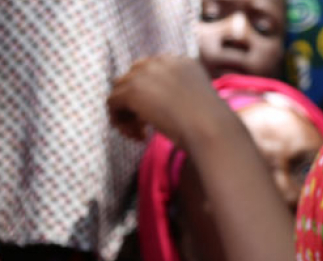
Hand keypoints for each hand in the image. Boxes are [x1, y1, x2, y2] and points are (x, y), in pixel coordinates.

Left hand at [107, 55, 232, 145]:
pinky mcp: (132, 90)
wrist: (210, 128)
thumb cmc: (210, 127)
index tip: (158, 117)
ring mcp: (145, 73)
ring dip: (127, 114)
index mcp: (181, 62)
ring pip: (120, 90)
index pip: (152, 72)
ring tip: (140, 135)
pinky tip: (138, 136)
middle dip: (136, 103)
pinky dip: (120, 121)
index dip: (150, 96)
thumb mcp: (197, 104)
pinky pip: (112, 102)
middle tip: (146, 128)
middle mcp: (162, 62)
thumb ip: (178, 97)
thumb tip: (152, 108)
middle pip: (133, 77)